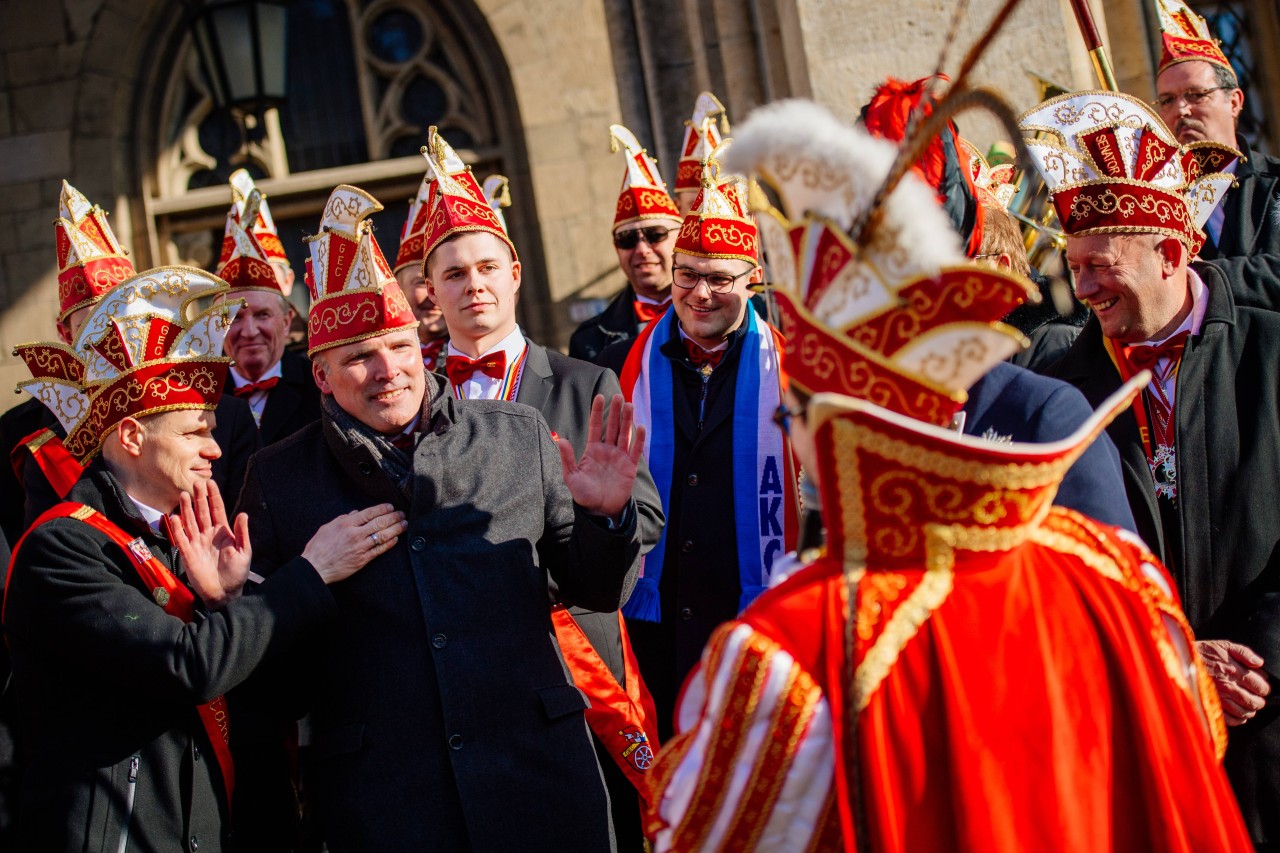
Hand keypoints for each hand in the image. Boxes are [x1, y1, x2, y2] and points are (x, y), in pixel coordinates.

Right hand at [168, 479, 250, 610]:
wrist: (224, 592)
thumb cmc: (237, 572)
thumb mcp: (244, 552)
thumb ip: (242, 533)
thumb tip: (243, 514)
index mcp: (223, 532)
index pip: (217, 510)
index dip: (214, 497)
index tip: (211, 482)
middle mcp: (208, 534)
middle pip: (202, 512)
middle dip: (199, 498)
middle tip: (196, 482)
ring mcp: (197, 543)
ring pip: (190, 522)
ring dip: (186, 509)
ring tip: (183, 495)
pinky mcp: (188, 554)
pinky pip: (181, 539)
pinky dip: (177, 529)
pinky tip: (174, 517)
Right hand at [302, 504, 407, 583]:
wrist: (316, 567)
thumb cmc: (319, 547)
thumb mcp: (328, 527)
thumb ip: (343, 519)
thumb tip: (355, 512)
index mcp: (346, 524)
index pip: (369, 513)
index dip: (382, 509)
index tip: (391, 506)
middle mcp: (355, 534)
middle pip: (379, 523)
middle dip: (393, 517)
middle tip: (402, 514)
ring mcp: (360, 547)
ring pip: (382, 536)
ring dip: (396, 529)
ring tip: (404, 525)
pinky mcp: (362, 560)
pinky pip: (379, 550)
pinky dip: (389, 544)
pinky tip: (396, 539)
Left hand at [557, 394, 645, 519]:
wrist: (599, 510)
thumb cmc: (584, 494)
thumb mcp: (571, 476)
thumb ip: (568, 458)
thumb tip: (561, 440)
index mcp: (593, 450)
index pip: (596, 426)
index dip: (597, 412)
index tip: (599, 397)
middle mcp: (607, 450)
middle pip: (612, 426)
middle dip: (615, 411)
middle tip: (617, 396)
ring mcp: (620, 457)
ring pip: (624, 434)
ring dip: (627, 420)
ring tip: (629, 405)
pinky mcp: (630, 466)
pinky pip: (635, 450)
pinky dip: (638, 439)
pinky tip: (640, 427)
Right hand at [1197, 639, 1270, 725]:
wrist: (1179, 659)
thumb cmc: (1202, 652)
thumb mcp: (1223, 645)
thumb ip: (1244, 652)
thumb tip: (1259, 663)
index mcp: (1234, 671)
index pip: (1260, 686)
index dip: (1264, 688)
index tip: (1261, 686)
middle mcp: (1228, 686)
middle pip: (1255, 702)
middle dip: (1259, 701)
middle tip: (1257, 698)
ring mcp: (1219, 698)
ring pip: (1244, 712)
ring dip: (1250, 710)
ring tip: (1248, 706)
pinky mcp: (1210, 706)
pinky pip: (1230, 719)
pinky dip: (1238, 719)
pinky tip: (1238, 714)